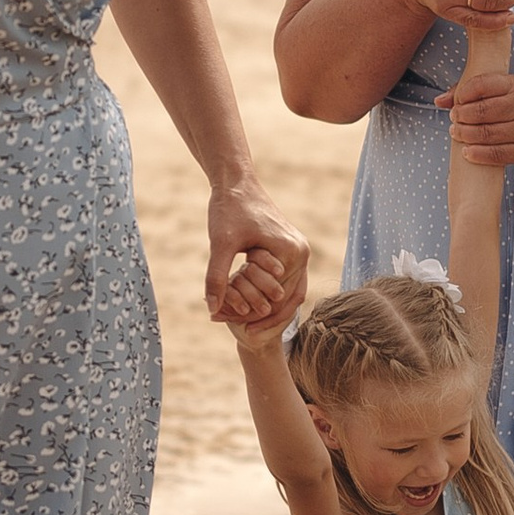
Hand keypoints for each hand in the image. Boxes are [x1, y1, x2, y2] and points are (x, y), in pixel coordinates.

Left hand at [206, 185, 307, 328]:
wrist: (237, 182)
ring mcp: (298, 251)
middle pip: (286, 301)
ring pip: (287, 294)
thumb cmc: (229, 209)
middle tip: (239, 332)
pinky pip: (284, 282)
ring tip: (241, 323)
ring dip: (266, 308)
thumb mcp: (220, 244)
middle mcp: (301, 253)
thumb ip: (217, 277)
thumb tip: (211, 309)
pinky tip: (247, 304)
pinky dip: (267, 294)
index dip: (256, 317)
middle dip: (262, 317)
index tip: (234, 328)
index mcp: (291, 252)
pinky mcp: (289, 250)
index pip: (278, 300)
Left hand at [439, 68, 513, 165]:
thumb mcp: (504, 88)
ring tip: (456, 132)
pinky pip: (498, 155)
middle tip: (454, 119)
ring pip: (488, 134)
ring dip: (465, 135)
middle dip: (461, 116)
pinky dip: (478, 154)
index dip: (463, 94)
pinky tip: (466, 152)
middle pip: (483, 112)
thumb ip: (471, 90)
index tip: (456, 102)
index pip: (483, 85)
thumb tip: (439, 101)